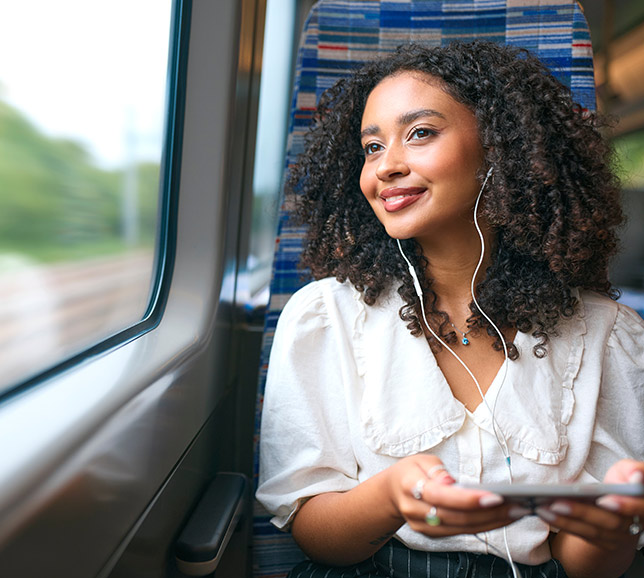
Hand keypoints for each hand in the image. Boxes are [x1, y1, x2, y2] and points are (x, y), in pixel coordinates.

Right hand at [385, 455, 515, 536]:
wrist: (393, 493)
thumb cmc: (411, 472)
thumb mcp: (419, 460)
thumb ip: (436, 470)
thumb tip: (450, 484)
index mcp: (410, 486)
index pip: (442, 496)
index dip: (468, 499)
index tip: (495, 496)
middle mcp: (416, 511)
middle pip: (457, 517)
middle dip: (489, 513)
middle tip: (517, 505)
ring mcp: (425, 527)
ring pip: (463, 528)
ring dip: (493, 522)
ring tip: (518, 511)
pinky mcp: (435, 534)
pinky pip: (464, 531)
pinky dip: (486, 525)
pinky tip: (504, 517)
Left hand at [536, 459, 643, 550]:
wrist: (625, 507)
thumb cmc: (624, 481)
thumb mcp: (629, 470)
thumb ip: (633, 469)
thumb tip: (636, 475)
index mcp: (643, 504)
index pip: (640, 507)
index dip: (625, 506)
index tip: (604, 500)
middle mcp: (635, 524)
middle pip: (610, 522)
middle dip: (583, 513)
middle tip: (557, 503)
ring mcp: (619, 537)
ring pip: (593, 531)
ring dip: (566, 521)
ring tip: (543, 508)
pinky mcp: (604, 543)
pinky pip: (583, 535)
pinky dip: (563, 524)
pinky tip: (544, 513)